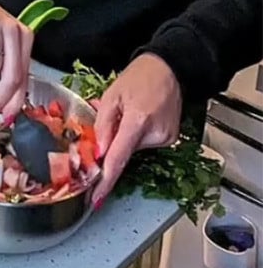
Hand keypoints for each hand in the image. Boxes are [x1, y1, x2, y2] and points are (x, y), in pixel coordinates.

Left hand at [92, 53, 181, 207]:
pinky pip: (145, 144)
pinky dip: (138, 135)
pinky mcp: (171, 139)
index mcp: (138, 121)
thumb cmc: (139, 77)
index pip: (118, 159)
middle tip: (114, 120)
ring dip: (126, 137)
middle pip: (124, 152)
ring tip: (131, 112)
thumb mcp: (112, 95)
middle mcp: (155, 134)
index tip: (96, 198)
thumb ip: (103, 125)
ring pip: (134, 148)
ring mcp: (166, 138)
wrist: (169, 68)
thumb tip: (98, 153)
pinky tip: (141, 116)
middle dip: (113, 144)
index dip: (105, 181)